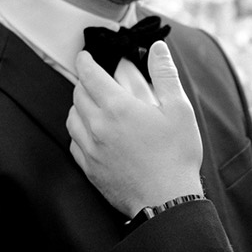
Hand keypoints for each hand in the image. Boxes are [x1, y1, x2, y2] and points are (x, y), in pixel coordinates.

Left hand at [68, 41, 203, 216]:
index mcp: (117, 107)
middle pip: (78, 94)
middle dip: (84, 81)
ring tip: (92, 104)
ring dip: (79, 105)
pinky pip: (74, 142)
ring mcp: (91, 149)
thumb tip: (158, 49)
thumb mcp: (179, 109)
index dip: (85, 61)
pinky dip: (78, 131)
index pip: (90, 75)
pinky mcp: (89, 169)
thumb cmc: (176, 155)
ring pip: (72, 117)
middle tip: (95, 79)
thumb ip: (165, 74)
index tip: (84, 55)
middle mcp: (98, 126)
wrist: (167, 202)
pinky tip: (91, 132)